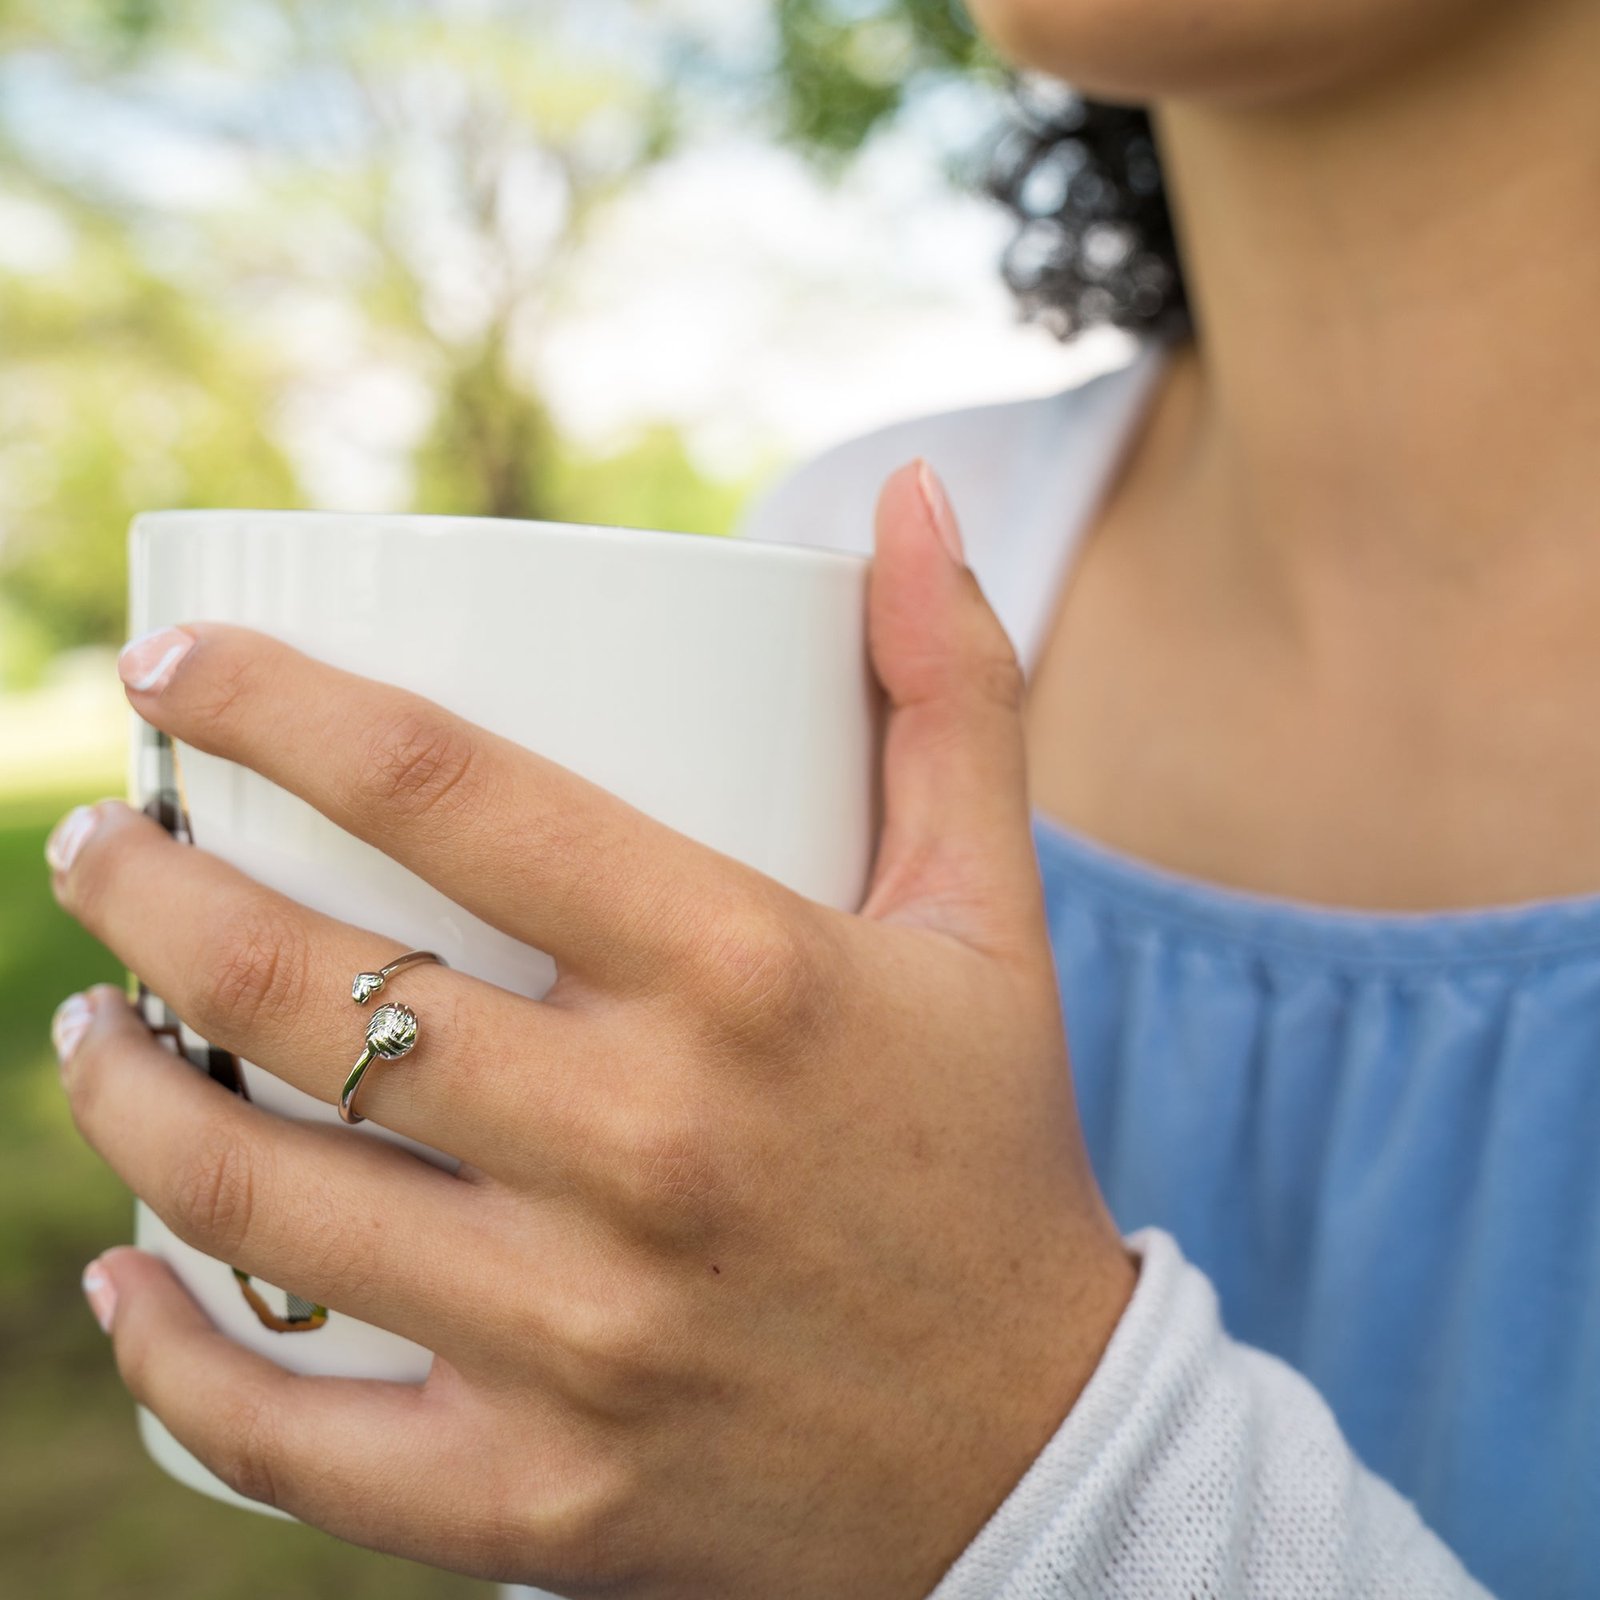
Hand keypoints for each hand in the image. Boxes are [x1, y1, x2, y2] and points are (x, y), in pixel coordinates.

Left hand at [49, 462, 1134, 1598]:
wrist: (1036, 1447)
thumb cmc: (989, 1146)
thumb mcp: (989, 909)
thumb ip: (955, 686)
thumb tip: (906, 489)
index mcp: (752, 976)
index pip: (449, 788)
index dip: (270, 700)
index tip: (170, 674)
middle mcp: (654, 1148)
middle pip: (304, 984)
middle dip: (140, 888)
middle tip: (104, 850)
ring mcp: (586, 1337)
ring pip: (256, 1200)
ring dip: (115, 1093)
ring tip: (90, 1026)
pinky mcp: (545, 1499)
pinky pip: (290, 1439)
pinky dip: (169, 1359)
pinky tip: (127, 1284)